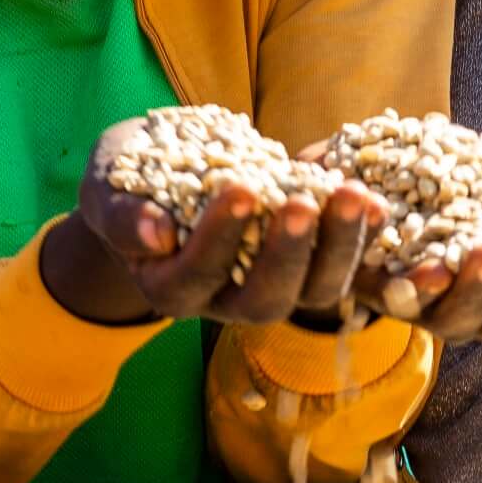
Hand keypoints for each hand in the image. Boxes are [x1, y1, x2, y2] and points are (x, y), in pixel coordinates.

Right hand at [48, 118, 391, 326]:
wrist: (158, 180)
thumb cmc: (123, 183)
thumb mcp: (105, 188)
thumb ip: (119, 213)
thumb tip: (154, 234)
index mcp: (170, 289)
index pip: (196, 276)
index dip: (218, 239)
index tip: (237, 189)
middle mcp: (224, 303)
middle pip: (265, 301)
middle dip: (287, 252)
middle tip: (301, 201)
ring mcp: (271, 288)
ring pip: (315, 292)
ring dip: (339, 246)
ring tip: (351, 194)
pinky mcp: (305, 267)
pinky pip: (342, 266)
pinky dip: (363, 237)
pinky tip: (377, 200)